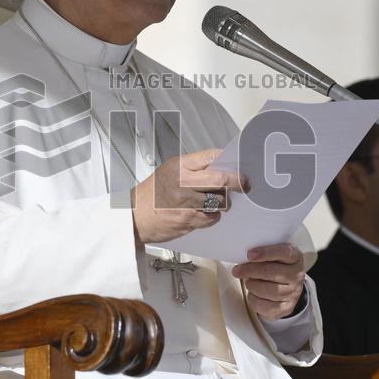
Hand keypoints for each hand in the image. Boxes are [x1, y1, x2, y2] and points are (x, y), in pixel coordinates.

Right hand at [131, 149, 246, 244]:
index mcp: (179, 167)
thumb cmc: (151, 194)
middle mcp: (184, 183)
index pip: (211, 157)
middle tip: (244, 184)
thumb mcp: (169, 171)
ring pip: (220, 201)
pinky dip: (212, 216)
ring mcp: (187, 203)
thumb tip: (219, 167)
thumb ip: (192, 169)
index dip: (228, 160)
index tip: (238, 165)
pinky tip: (202, 213)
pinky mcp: (189, 221)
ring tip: (212, 201)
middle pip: (222, 179)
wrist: (134, 217)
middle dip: (238, 182)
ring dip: (222, 202)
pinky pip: (212, 218)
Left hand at [231, 243, 305, 320]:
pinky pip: (264, 305)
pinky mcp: (285, 308)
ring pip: (267, 289)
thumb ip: (263, 253)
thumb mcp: (275, 256)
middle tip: (238, 270)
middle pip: (271, 272)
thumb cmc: (277, 268)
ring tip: (249, 281)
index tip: (250, 254)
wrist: (287, 288)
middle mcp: (297, 275)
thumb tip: (243, 257)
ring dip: (252, 285)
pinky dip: (253, 298)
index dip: (266, 252)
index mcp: (295, 258)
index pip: (285, 252)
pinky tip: (253, 293)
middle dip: (250, 270)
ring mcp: (293, 293)